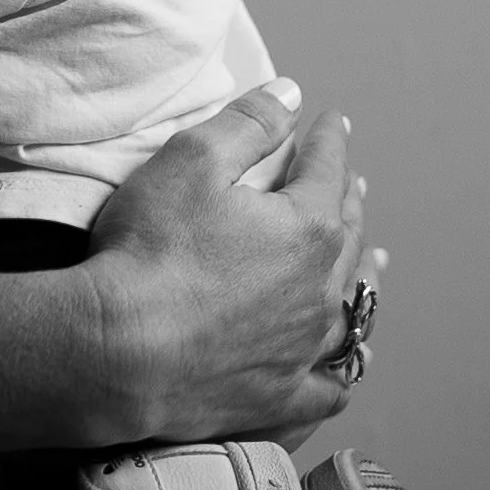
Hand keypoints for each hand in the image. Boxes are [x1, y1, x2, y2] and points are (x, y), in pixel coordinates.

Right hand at [84, 75, 366, 447]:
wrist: (119, 354)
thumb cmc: (151, 252)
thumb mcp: (192, 161)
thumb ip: (248, 124)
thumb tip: (290, 94)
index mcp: (308, 228)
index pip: (326, 169)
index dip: (328, 140)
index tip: (331, 122)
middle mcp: (320, 289)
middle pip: (346, 234)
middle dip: (349, 202)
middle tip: (352, 183)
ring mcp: (305, 347)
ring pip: (352, 304)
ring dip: (362, 274)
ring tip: (370, 260)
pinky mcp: (283, 395)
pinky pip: (332, 380)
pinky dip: (346, 364)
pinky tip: (352, 357)